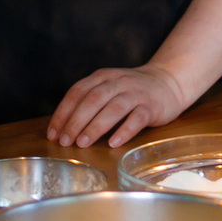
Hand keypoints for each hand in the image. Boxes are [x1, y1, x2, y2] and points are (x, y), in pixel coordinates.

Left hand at [47, 65, 188, 148]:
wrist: (168, 82)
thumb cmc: (132, 91)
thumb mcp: (109, 87)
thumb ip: (89, 100)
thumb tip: (63, 128)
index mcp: (103, 77)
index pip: (77, 92)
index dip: (63, 112)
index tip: (53, 133)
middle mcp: (118, 82)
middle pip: (93, 100)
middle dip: (75, 121)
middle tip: (65, 141)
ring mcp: (136, 94)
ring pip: (113, 109)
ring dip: (95, 127)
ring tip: (82, 143)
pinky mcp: (151, 107)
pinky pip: (136, 118)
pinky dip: (124, 131)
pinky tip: (113, 143)